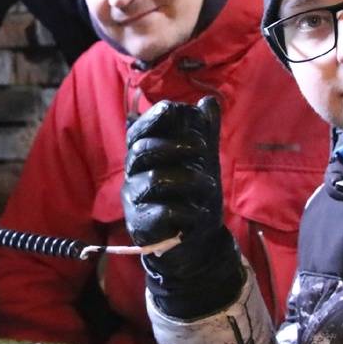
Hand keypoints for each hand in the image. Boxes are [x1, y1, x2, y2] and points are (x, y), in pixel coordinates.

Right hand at [122, 97, 242, 317]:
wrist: (197, 242)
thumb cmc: (194, 195)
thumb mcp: (203, 161)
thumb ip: (205, 132)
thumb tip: (209, 101)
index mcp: (144, 154)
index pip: (139, 129)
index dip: (154, 117)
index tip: (176, 110)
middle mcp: (133, 174)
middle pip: (142, 149)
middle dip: (175, 144)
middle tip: (203, 148)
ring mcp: (134, 200)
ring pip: (153, 180)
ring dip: (187, 179)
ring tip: (209, 185)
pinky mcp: (141, 225)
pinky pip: (160, 212)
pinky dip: (185, 210)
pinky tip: (199, 212)